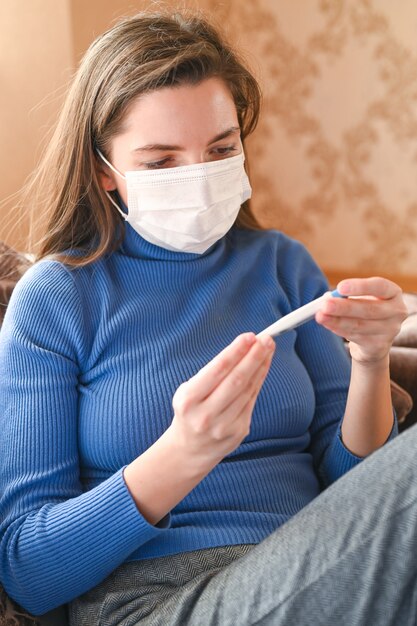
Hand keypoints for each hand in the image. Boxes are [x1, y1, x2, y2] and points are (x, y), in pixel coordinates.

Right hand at [170, 333, 274, 469]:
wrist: (190, 449)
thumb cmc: (190, 411)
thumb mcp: (188, 391)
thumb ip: (212, 373)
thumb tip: (242, 348)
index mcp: (189, 400)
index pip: (217, 370)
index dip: (235, 352)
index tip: (249, 336)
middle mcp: (206, 414)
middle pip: (236, 380)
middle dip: (253, 357)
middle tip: (266, 339)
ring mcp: (224, 425)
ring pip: (248, 390)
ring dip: (260, 366)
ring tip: (267, 348)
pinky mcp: (238, 431)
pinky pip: (251, 400)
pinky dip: (259, 380)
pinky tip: (263, 366)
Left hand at [316, 277, 407, 364]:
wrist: (374, 339)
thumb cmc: (365, 309)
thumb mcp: (362, 298)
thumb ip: (349, 296)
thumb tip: (328, 298)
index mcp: (393, 293)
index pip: (380, 287)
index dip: (360, 287)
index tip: (340, 287)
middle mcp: (396, 311)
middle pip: (369, 309)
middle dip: (344, 307)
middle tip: (325, 305)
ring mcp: (390, 331)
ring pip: (359, 325)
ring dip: (337, 321)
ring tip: (320, 316)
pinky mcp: (379, 346)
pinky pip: (355, 337)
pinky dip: (338, 329)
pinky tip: (327, 324)